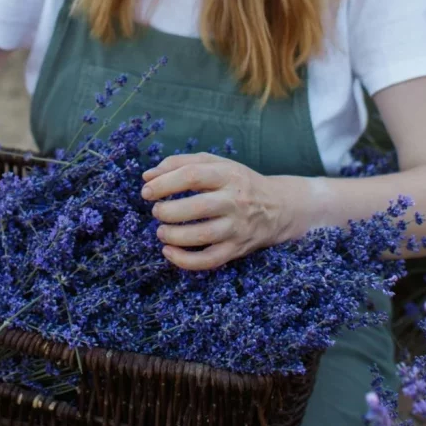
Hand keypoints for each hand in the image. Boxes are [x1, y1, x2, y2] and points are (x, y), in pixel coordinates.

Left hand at [141, 153, 285, 270]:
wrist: (278, 207)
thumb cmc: (238, 183)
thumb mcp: (215, 164)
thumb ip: (180, 164)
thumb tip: (147, 176)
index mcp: (227, 175)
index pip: (192, 175)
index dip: (164, 184)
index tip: (147, 192)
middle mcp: (234, 201)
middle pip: (197, 207)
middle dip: (168, 211)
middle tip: (156, 211)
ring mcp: (237, 227)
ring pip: (202, 236)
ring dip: (174, 235)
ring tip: (161, 231)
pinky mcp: (236, 249)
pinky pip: (209, 260)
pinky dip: (185, 261)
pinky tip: (169, 252)